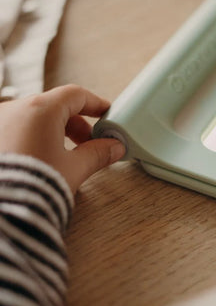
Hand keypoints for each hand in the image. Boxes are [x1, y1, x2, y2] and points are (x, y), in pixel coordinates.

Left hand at [0, 85, 124, 193]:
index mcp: (40, 110)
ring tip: (68, 155)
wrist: (1, 210)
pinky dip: (36, 137)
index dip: (95, 103)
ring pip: (36, 118)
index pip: (75, 95)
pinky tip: (43, 158)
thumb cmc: (33, 186)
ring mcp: (0, 122)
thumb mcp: (74, 168)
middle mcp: (15, 110)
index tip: (106, 113)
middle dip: (78, 124)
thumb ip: (97, 154)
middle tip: (91, 144)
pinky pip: (19, 129)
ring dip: (57, 131)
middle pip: (56, 106)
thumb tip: (113, 148)